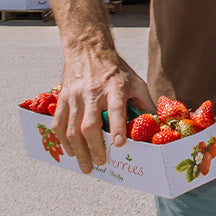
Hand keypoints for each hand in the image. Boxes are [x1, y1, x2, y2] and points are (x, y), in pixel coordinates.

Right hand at [52, 48, 153, 172]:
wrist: (88, 50)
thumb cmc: (115, 71)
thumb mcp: (136, 83)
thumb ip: (146, 104)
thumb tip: (156, 126)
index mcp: (114, 88)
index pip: (115, 109)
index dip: (117, 127)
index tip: (119, 144)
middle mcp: (93, 93)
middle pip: (89, 125)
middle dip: (94, 148)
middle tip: (101, 163)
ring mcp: (75, 96)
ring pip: (71, 128)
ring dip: (78, 150)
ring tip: (86, 165)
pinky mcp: (63, 98)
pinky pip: (58, 123)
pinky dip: (63, 141)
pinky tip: (71, 151)